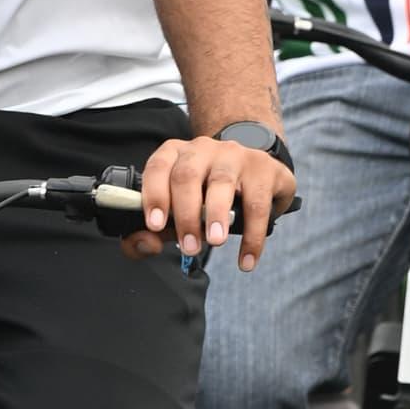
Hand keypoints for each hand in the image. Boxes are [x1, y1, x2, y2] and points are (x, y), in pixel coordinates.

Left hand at [132, 132, 294, 271]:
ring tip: (215, 242)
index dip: (154, 195)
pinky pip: (257, 203)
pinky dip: (252, 236)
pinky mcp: (263, 168)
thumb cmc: (208, 194)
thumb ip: (155, 229)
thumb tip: (146, 243)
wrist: (255, 172)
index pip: (158, 168)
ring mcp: (234, 155)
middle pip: (187, 176)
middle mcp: (202, 149)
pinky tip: (246, 259)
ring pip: (221, 183)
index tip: (156, 225)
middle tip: (189, 246)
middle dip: (186, 215)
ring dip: (216, 216)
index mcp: (175, 154)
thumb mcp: (179, 208)